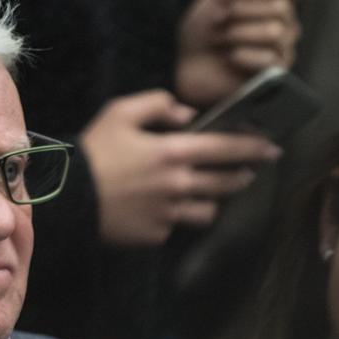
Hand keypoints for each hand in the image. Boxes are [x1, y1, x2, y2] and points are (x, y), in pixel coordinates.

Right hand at [80, 89, 282, 245]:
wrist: (66, 197)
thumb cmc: (93, 151)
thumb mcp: (120, 112)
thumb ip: (158, 104)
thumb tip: (187, 114)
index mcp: (173, 152)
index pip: (227, 148)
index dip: (254, 147)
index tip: (272, 148)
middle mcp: (178, 185)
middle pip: (226, 183)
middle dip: (242, 176)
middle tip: (247, 172)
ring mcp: (169, 214)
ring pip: (207, 211)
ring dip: (211, 200)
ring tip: (204, 193)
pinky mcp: (155, 234)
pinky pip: (174, 226)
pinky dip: (172, 217)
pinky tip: (158, 209)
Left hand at [176, 0, 305, 106]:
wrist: (181, 66)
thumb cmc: (200, 30)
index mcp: (273, 0)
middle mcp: (284, 23)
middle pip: (279, 8)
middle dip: (240, 11)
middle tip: (218, 21)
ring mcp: (282, 50)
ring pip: (273, 32)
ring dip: (237, 34)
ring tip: (221, 41)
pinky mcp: (273, 75)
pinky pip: (268, 58)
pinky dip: (241, 55)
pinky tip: (229, 58)